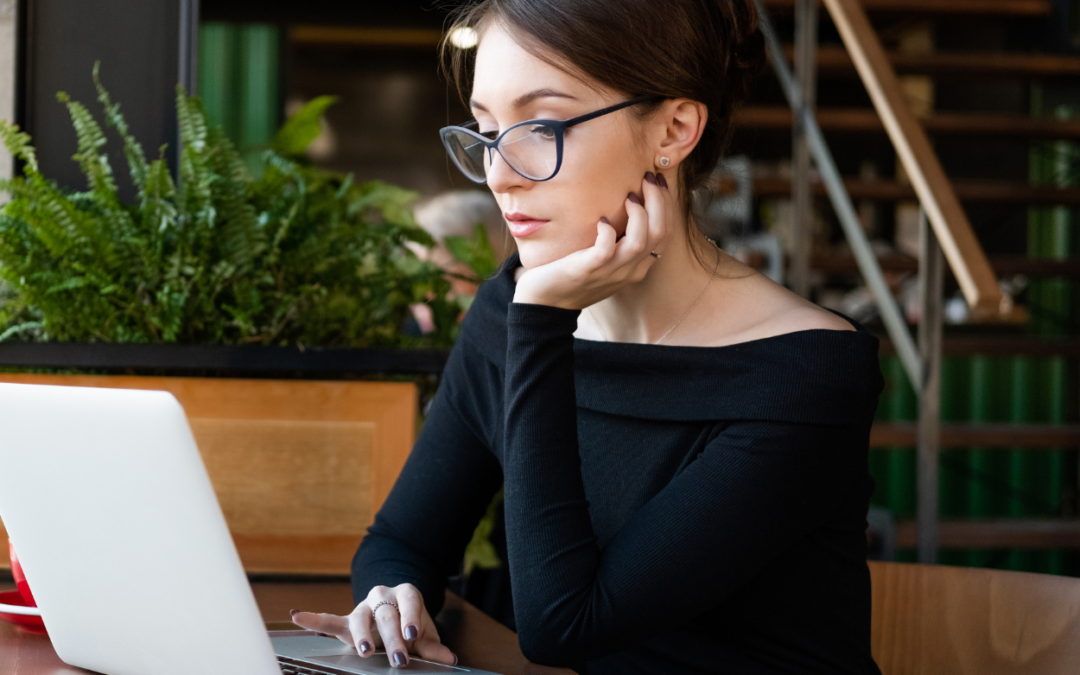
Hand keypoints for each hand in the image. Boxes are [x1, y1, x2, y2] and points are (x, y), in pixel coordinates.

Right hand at [290, 583, 455, 667]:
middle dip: (391, 637)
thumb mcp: (424, 634)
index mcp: (405, 594)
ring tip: (365, 651)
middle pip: (385, 614)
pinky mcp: (347, 621)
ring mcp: (363, 607)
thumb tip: (449, 659)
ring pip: (360, 617)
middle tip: (398, 658)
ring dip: (362, 635)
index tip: (412, 636)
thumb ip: (434, 647)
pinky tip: (298, 617)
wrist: (397, 609)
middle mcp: (383, 596)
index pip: (408, 602)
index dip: (410, 618)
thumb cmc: (410, 622)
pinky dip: (314, 619)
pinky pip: (330, 620)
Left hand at [513, 171, 672, 309]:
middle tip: (649, 178)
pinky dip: (608, 232)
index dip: (666, 205)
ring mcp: (610, 272)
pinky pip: (607, 249)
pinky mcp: (588, 270)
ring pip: (641, 241)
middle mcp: (630, 270)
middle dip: (659, 201)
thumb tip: (626, 205)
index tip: (658, 182)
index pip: (665, 234)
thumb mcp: (605, 260)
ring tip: (629, 196)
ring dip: (639, 214)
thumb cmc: (574, 275)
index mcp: (637, 266)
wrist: (546, 304)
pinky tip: (601, 220)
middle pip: (660, 233)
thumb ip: (620, 241)